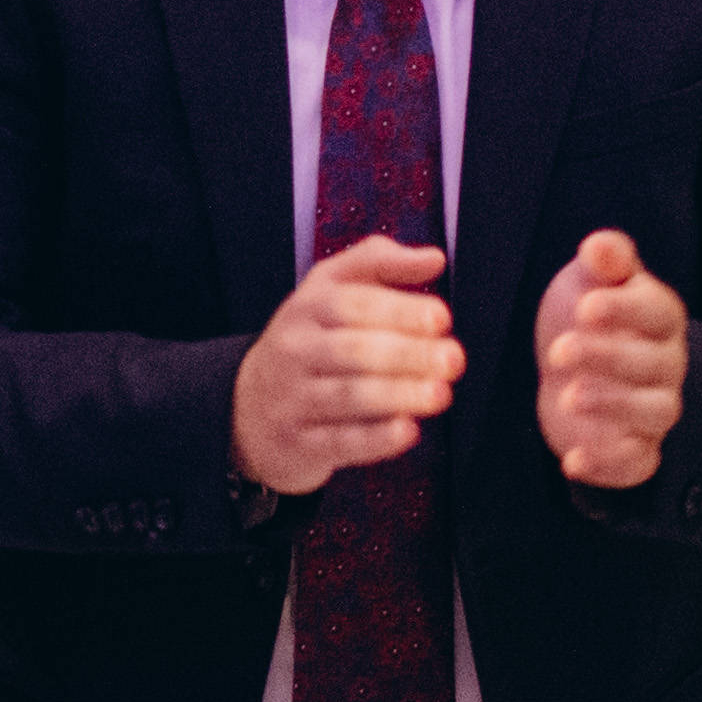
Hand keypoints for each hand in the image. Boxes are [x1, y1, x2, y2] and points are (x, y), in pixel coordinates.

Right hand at [232, 235, 461, 496]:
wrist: (250, 408)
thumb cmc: (308, 342)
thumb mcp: (330, 289)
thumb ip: (379, 264)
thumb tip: (433, 258)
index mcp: (307, 307)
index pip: (352, 303)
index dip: (400, 310)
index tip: (440, 318)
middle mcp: (296, 350)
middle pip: (354, 350)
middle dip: (409, 354)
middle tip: (452, 359)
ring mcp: (293, 398)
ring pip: (349, 396)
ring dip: (399, 395)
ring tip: (439, 393)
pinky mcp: (299, 442)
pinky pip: (340, 441)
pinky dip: (377, 438)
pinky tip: (408, 431)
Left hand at [531, 226, 686, 488]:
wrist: (574, 371)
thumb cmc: (587, 317)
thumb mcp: (590, 279)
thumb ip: (603, 261)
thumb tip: (600, 246)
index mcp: (660, 318)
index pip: (658, 312)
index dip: (625, 311)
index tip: (586, 308)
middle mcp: (667, 366)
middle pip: (654, 364)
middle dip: (608, 357)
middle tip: (560, 350)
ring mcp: (654, 410)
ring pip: (654, 413)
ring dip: (614, 406)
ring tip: (569, 396)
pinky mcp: (637, 449)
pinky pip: (638, 463)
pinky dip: (608, 465)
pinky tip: (572, 459)